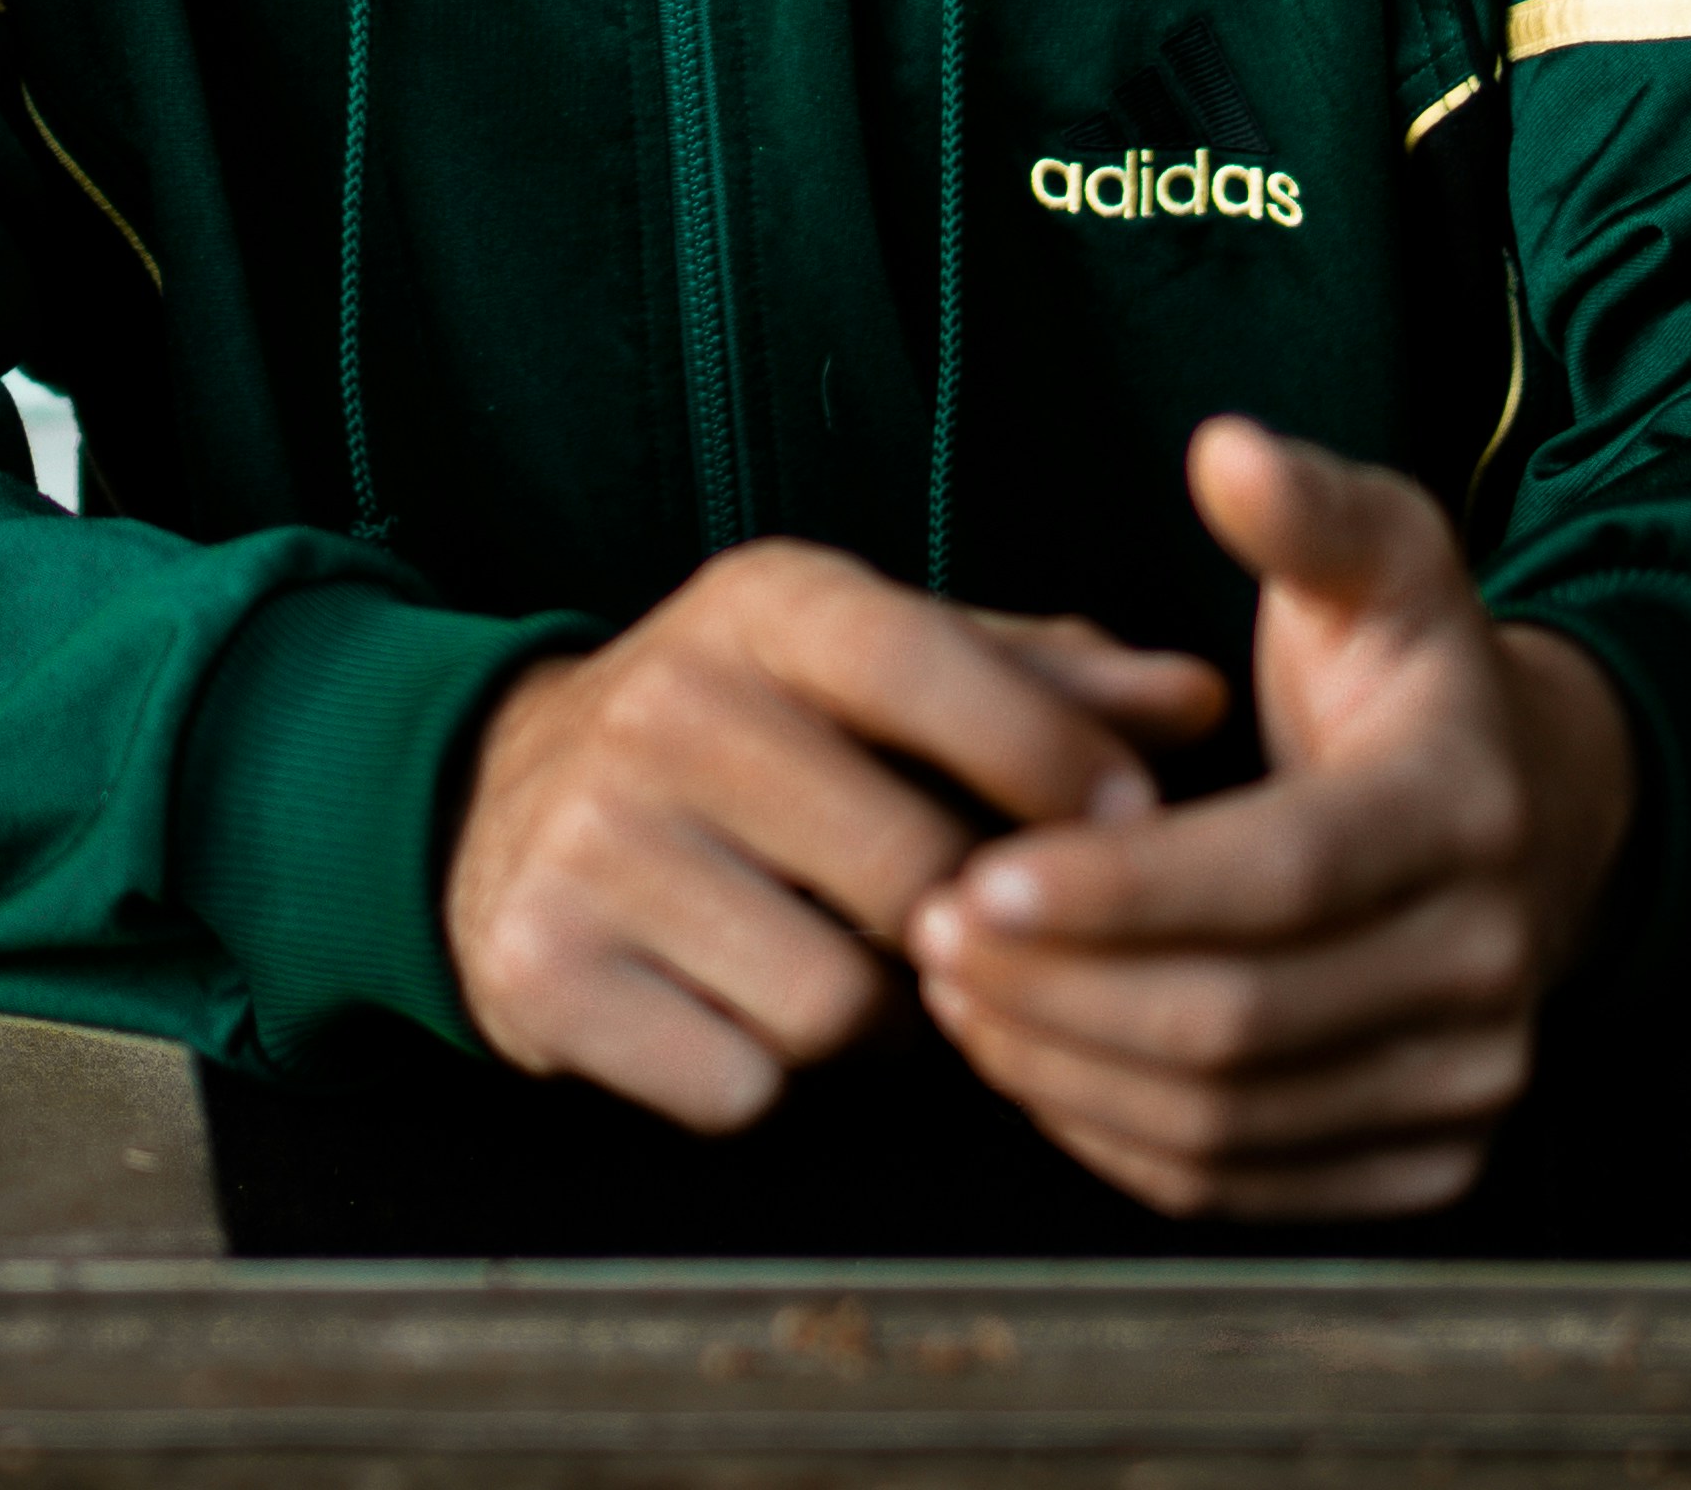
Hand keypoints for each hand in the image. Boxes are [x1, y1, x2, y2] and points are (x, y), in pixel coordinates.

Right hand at [439, 539, 1232, 1133]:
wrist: (495, 805)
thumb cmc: (748, 736)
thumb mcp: (873, 666)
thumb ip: (1039, 682)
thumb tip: (1195, 701)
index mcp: (764, 606)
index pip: (930, 667)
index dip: (1051, 759)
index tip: (1134, 827)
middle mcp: (663, 704)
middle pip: (912, 876)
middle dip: (964, 932)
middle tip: (955, 931)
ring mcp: (588, 840)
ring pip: (836, 1006)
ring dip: (873, 1023)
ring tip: (842, 965)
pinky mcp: (542, 968)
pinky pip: (741, 1083)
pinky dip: (765, 1073)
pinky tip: (738, 1006)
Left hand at [904, 416, 1641, 1218]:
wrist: (1540, 817)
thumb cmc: (1415, 677)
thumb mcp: (1381, 559)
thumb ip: (1301, 507)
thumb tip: (1225, 449)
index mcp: (1467, 807)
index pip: (1278, 875)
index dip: (1121, 889)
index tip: (978, 874)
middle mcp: (1488, 962)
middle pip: (1239, 1019)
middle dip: (1062, 988)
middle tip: (928, 928)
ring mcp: (1467, 1080)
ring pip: (1231, 1121)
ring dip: (1068, 1068)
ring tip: (955, 990)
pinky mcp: (1424, 1161)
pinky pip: (1244, 1184)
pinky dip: (1118, 1139)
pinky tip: (1032, 1059)